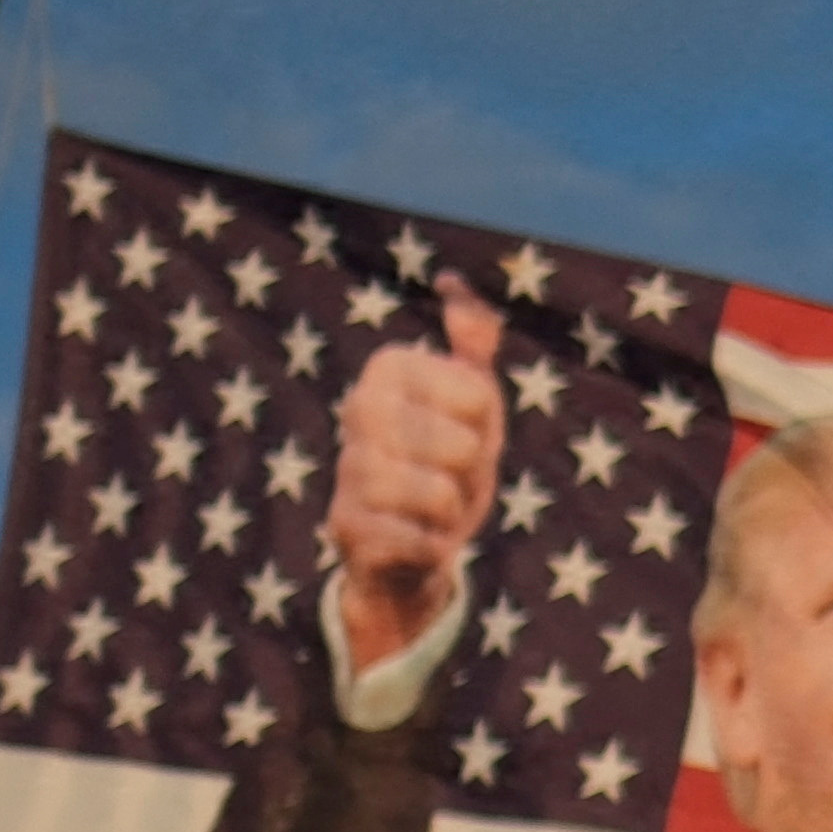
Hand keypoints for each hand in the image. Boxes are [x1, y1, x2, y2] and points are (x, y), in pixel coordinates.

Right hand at [327, 284, 510, 677]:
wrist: (412, 544)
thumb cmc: (448, 462)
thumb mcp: (474, 401)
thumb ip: (473, 343)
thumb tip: (453, 283)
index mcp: (388, 370)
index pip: (480, 394)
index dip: (489, 425)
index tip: (466, 431)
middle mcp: (356, 410)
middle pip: (462, 447)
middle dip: (473, 472)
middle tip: (451, 475)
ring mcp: (346, 468)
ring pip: (437, 495)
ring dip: (451, 512)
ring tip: (432, 508)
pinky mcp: (343, 527)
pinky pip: (419, 541)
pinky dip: (434, 548)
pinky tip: (415, 542)